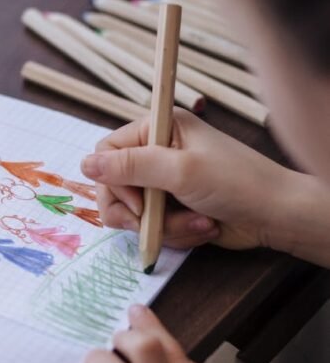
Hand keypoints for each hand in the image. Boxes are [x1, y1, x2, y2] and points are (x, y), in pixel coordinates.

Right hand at [81, 109, 300, 251]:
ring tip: (194, 222)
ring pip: (133, 213)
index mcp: (159, 129)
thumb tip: (85, 164)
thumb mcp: (180, 171)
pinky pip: (153, 228)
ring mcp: (166, 183)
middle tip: (153, 221)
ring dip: (162, 226)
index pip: (107, 151)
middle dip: (136, 211)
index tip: (136, 201)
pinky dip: (175, 233)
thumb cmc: (237, 183)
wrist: (276, 216)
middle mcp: (158, 153)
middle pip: (113, 186)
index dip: (113, 180)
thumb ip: (130, 167)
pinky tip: (203, 228)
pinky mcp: (174, 209)